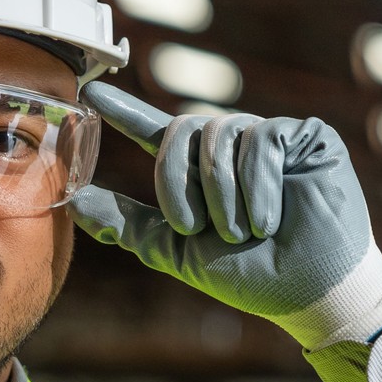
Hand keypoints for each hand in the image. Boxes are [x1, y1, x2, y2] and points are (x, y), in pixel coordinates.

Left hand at [67, 83, 381, 349]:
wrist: (309, 291)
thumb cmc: (249, 276)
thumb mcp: (177, 250)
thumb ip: (127, 223)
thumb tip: (72, 202)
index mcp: (197, 173)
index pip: (154, 132)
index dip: (123, 110)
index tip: (90, 90)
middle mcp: (229, 148)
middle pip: (182, 130)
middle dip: (181, 182)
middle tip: (201, 229)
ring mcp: (267, 136)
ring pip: (220, 134)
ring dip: (224, 193)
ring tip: (246, 231)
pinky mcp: (305, 135)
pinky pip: (261, 139)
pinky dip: (259, 185)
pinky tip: (272, 218)